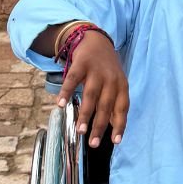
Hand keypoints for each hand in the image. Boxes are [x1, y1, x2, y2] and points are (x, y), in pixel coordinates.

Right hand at [57, 30, 129, 146]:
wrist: (96, 40)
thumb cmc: (107, 68)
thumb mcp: (116, 83)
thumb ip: (114, 103)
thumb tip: (112, 128)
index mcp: (121, 85)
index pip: (122, 108)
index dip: (119, 125)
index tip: (115, 141)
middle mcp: (111, 79)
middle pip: (106, 105)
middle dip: (99, 125)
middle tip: (93, 143)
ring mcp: (96, 71)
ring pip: (91, 95)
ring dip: (86, 114)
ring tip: (80, 130)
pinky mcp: (81, 64)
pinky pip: (73, 80)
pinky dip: (66, 92)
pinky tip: (60, 104)